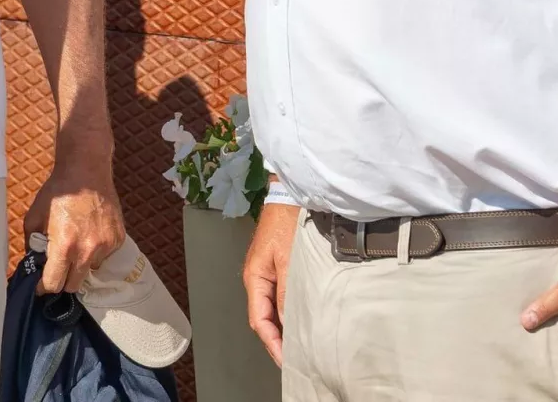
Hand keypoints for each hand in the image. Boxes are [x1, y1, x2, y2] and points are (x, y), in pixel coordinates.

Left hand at [24, 149, 124, 294]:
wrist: (86, 170)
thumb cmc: (58, 192)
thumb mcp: (34, 216)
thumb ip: (31, 244)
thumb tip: (31, 263)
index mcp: (64, 246)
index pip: (54, 284)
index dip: (44, 286)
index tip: (40, 284)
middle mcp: (87, 250)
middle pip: (73, 286)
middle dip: (62, 280)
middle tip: (57, 267)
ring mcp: (105, 246)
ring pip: (89, 270)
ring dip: (80, 264)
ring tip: (75, 243)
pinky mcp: (118, 240)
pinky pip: (103, 257)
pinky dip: (94, 251)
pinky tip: (89, 233)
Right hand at [243, 201, 298, 366]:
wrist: (289, 196)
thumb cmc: (286, 224)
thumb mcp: (287, 260)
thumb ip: (287, 293)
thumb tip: (288, 324)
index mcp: (254, 278)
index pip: (259, 320)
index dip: (272, 343)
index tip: (287, 361)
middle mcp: (258, 279)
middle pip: (264, 318)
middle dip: (277, 341)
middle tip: (297, 361)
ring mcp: (268, 274)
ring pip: (273, 310)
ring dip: (285, 329)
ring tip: (301, 347)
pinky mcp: (279, 269)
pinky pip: (282, 299)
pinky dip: (290, 314)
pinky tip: (303, 321)